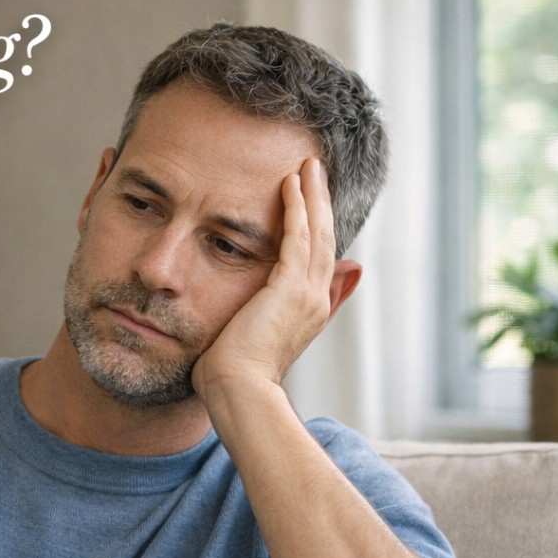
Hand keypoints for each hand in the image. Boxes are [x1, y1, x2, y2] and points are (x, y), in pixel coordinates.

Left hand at [191, 158, 359, 400]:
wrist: (237, 392)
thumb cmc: (233, 374)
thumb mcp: (254, 336)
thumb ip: (269, 314)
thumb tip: (268, 304)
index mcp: (308, 311)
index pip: (317, 259)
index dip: (316, 226)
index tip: (309, 200)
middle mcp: (315, 300)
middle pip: (324, 239)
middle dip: (320, 202)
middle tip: (315, 169)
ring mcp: (306, 294)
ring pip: (317, 233)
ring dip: (313, 196)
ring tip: (307, 165)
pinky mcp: (290, 289)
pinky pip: (298, 238)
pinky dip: (297, 209)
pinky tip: (290, 183)